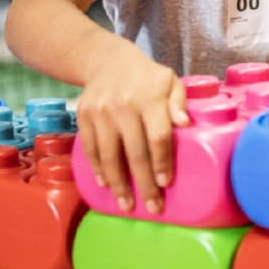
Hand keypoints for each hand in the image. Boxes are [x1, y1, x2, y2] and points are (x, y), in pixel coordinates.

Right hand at [75, 44, 188, 215]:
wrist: (106, 60)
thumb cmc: (146, 77)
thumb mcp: (169, 81)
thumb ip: (178, 102)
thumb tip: (185, 124)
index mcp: (149, 98)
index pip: (157, 136)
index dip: (162, 162)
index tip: (165, 183)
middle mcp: (123, 106)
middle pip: (134, 152)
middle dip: (144, 183)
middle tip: (152, 207)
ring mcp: (100, 113)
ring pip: (109, 156)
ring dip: (118, 184)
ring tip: (126, 204)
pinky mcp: (83, 117)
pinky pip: (90, 149)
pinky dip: (97, 169)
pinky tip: (106, 184)